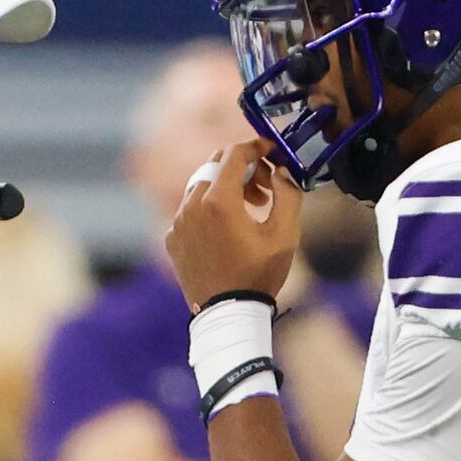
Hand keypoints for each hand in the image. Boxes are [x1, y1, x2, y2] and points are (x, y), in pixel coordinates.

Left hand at [166, 140, 301, 311]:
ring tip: (250, 211)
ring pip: (202, 186)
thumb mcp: (285, 234)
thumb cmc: (258, 275)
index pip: (234, 153)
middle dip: (244, 169)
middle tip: (266, 188)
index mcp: (219, 200)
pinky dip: (210, 209)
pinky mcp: (172, 238)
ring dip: (227, 189)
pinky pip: (190, 209)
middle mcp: (191, 205)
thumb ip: (288, 194)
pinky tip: (228, 230)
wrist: (228, 315)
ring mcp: (178, 222)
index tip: (271, 150)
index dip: (256, 146)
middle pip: (216, 165)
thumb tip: (282, 171)